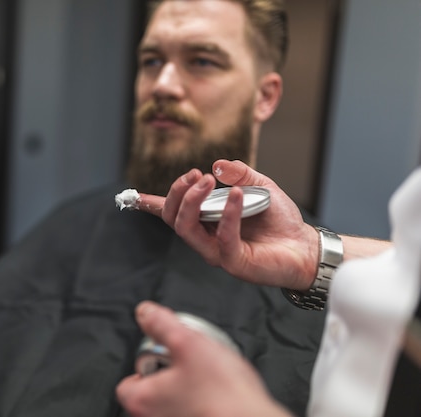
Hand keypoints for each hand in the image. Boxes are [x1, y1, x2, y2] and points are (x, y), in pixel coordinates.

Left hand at [116, 301, 291, 416]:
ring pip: (173, 402)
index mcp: (143, 401)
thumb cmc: (223, 393)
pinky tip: (218, 392)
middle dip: (168, 374)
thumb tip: (145, 312)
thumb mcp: (187, 342)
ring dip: (186, 388)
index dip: (145, 365)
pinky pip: (191, 410)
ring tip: (207, 377)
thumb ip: (161, 324)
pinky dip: (200, 402)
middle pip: (151, 391)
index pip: (126, 384)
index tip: (162, 356)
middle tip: (189, 363)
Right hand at [136, 159, 318, 289]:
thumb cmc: (280, 220)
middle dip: (177, 193)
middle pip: (173, 218)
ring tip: (206, 180)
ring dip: (191, 202)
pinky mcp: (233, 262)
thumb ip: (240, 174)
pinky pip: (222, 237)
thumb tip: (218, 165)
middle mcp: (205, 237)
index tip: (131, 196)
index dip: (149, 204)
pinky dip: (227, 213)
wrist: (305, 247)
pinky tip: (236, 195)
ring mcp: (216, 252)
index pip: (172, 212)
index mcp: (206, 221)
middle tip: (195, 174)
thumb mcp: (260, 186)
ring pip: (187, 229)